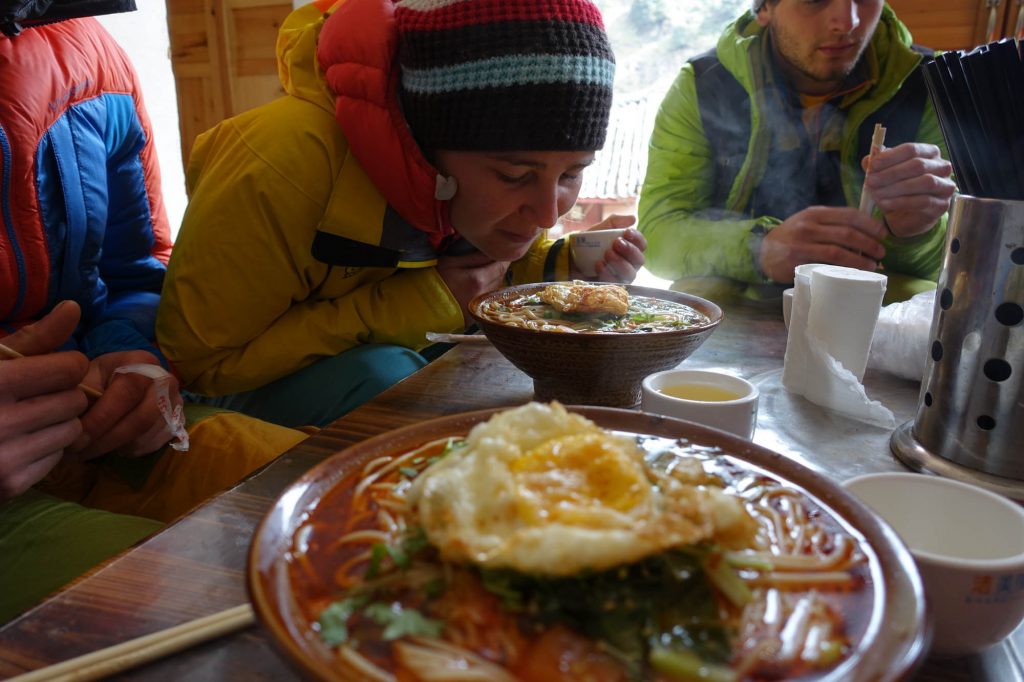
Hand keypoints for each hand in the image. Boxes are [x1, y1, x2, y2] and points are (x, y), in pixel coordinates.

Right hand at [0, 301, 88, 499]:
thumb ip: (33, 337)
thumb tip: (74, 307)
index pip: (69, 368)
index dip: (65, 365)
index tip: (51, 368)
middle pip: (75, 399)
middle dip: (64, 394)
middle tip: (38, 395)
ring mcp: (5, 457)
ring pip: (72, 430)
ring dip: (60, 422)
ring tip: (31, 418)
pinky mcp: (10, 485)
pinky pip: (58, 458)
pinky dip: (47, 449)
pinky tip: (21, 442)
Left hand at [66, 350, 180, 458]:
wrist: (121, 380)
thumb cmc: (99, 379)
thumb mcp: (86, 379)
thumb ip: (81, 397)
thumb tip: (73, 423)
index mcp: (142, 363)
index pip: (126, 394)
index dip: (100, 420)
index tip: (75, 439)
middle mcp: (166, 381)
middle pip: (142, 420)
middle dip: (107, 440)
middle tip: (80, 453)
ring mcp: (176, 402)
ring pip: (146, 436)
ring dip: (115, 447)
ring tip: (90, 449)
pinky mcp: (178, 421)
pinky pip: (154, 445)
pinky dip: (130, 450)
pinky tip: (113, 443)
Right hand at [435, 251, 510, 324]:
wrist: (422, 308)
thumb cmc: (434, 281)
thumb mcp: (450, 262)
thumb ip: (474, 257)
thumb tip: (492, 252)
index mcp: (477, 280)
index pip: (501, 266)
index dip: (504, 257)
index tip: (502, 251)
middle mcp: (483, 295)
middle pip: (501, 277)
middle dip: (499, 267)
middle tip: (492, 259)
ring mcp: (481, 307)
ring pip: (497, 288)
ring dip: (495, 279)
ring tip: (485, 272)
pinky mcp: (477, 315)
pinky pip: (490, 299)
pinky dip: (488, 291)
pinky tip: (478, 287)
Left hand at [573, 216, 646, 282]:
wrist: (572, 257)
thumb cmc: (591, 242)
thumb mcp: (601, 229)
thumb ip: (615, 222)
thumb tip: (633, 219)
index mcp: (630, 249)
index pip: (642, 245)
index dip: (637, 238)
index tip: (627, 232)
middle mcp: (630, 264)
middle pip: (639, 260)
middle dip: (629, 250)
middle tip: (616, 243)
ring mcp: (621, 277)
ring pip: (630, 273)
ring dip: (620, 262)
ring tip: (607, 253)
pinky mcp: (610, 286)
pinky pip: (614, 283)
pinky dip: (607, 273)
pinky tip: (599, 264)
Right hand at [759, 206, 887, 283]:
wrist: (762, 252)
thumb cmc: (792, 238)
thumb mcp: (809, 223)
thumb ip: (830, 224)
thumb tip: (865, 233)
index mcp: (816, 213)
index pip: (849, 214)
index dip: (869, 224)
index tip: (883, 234)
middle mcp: (809, 225)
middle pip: (847, 233)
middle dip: (869, 243)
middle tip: (881, 253)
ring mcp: (802, 243)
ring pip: (838, 250)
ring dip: (860, 259)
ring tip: (872, 265)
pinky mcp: (797, 259)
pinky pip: (825, 264)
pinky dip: (843, 269)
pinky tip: (853, 273)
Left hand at [863, 143, 954, 237]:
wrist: (904, 217)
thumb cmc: (896, 190)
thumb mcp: (884, 175)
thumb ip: (878, 164)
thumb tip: (871, 154)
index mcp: (929, 153)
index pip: (911, 149)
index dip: (891, 156)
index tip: (873, 165)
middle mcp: (942, 167)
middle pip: (918, 165)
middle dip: (891, 173)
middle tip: (871, 181)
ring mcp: (945, 186)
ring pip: (925, 182)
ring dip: (897, 187)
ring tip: (876, 193)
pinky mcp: (942, 205)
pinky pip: (923, 201)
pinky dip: (901, 202)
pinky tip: (885, 204)